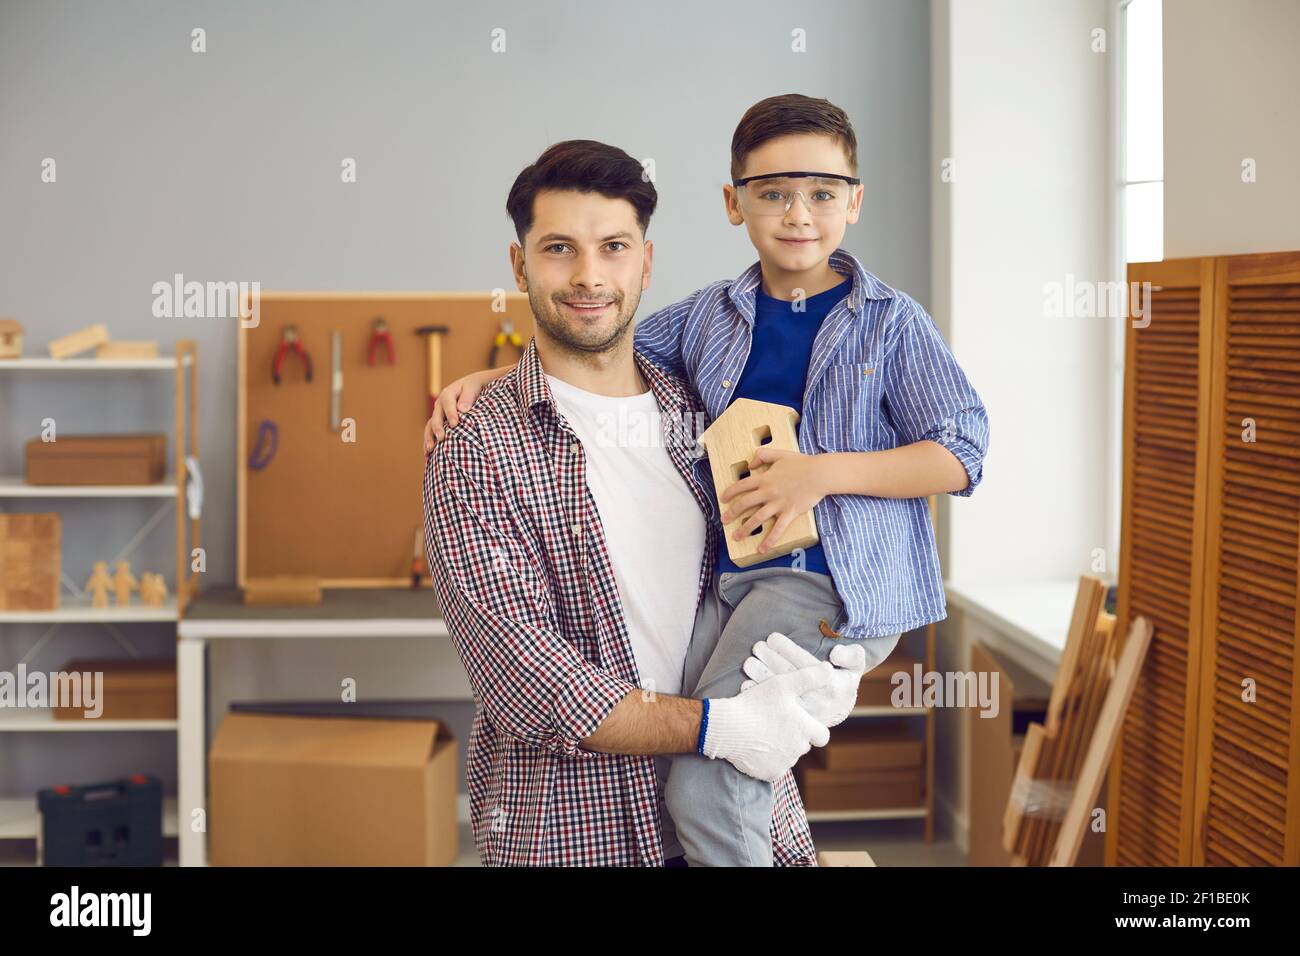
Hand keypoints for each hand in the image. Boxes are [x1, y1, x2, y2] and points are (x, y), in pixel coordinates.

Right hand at [424, 371, 492, 452]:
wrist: (470, 387)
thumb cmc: (473, 388)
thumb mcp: (473, 388)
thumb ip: (468, 397)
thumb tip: (463, 409)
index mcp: (448, 394)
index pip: (448, 403)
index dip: (451, 414)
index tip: (455, 424)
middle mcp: (440, 404)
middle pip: (436, 417)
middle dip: (438, 428)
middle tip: (442, 438)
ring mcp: (438, 414)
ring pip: (430, 426)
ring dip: (429, 438)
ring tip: (429, 450)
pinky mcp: (439, 422)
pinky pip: (431, 432)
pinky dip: (429, 442)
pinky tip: (428, 455)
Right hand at [701, 662, 832, 781]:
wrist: (727, 727)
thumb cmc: (755, 704)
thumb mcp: (782, 684)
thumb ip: (809, 677)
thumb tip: (829, 669)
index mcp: (806, 729)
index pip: (822, 736)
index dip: (813, 729)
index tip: (800, 722)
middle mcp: (799, 749)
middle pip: (803, 745)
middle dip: (793, 736)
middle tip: (775, 723)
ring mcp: (785, 764)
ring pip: (788, 756)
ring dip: (781, 748)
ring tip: (762, 733)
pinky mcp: (770, 774)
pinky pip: (774, 769)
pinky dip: (768, 761)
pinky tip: (756, 747)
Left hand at [718, 447, 826, 554]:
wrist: (819, 474)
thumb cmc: (802, 463)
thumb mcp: (779, 454)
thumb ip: (763, 455)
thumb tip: (750, 464)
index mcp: (765, 479)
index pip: (742, 486)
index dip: (730, 493)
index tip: (722, 499)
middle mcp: (768, 492)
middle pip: (745, 504)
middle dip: (732, 513)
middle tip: (723, 521)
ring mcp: (778, 504)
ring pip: (757, 518)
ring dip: (745, 529)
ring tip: (736, 537)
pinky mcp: (790, 513)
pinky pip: (778, 529)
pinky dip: (769, 540)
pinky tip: (761, 549)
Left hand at [740, 631, 866, 727]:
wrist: (838, 710)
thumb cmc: (843, 680)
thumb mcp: (855, 666)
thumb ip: (852, 655)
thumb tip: (835, 653)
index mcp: (832, 685)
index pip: (805, 662)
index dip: (786, 648)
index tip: (772, 637)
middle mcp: (817, 701)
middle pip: (788, 675)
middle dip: (769, 657)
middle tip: (757, 646)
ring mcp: (803, 714)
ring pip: (777, 692)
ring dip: (760, 675)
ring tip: (749, 661)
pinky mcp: (791, 722)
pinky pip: (771, 708)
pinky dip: (757, 695)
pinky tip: (747, 683)